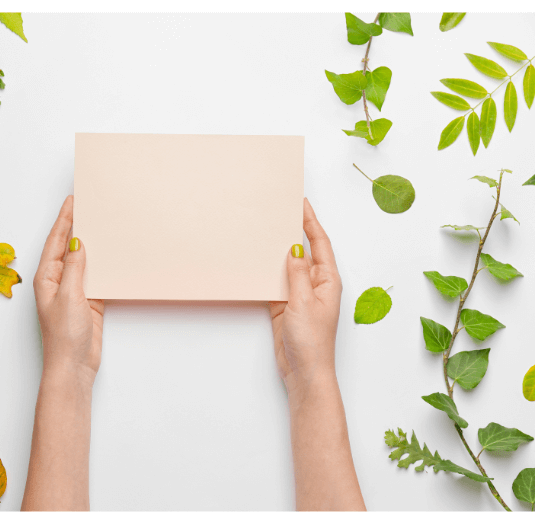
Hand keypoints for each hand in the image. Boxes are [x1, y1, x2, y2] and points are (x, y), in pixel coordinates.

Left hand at [33, 195, 104, 384]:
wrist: (74, 366)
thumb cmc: (64, 336)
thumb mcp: (69, 296)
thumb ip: (74, 267)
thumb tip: (76, 242)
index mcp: (46, 277)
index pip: (56, 240)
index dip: (64, 219)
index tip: (72, 200)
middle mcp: (58, 281)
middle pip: (68, 246)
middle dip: (76, 226)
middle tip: (88, 204)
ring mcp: (74, 291)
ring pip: (84, 260)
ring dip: (92, 243)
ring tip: (102, 222)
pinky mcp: (89, 301)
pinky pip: (97, 275)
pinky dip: (104, 264)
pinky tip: (112, 253)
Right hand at [269, 198, 341, 393]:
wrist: (304, 371)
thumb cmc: (312, 341)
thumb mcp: (303, 301)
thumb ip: (297, 272)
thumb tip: (295, 247)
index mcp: (327, 280)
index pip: (319, 243)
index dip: (311, 221)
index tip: (301, 203)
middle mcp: (315, 284)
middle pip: (304, 250)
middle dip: (293, 231)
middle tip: (279, 211)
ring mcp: (299, 295)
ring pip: (287, 266)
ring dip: (276, 251)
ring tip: (264, 231)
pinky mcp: (284, 306)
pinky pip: (274, 282)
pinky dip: (266, 272)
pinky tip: (256, 262)